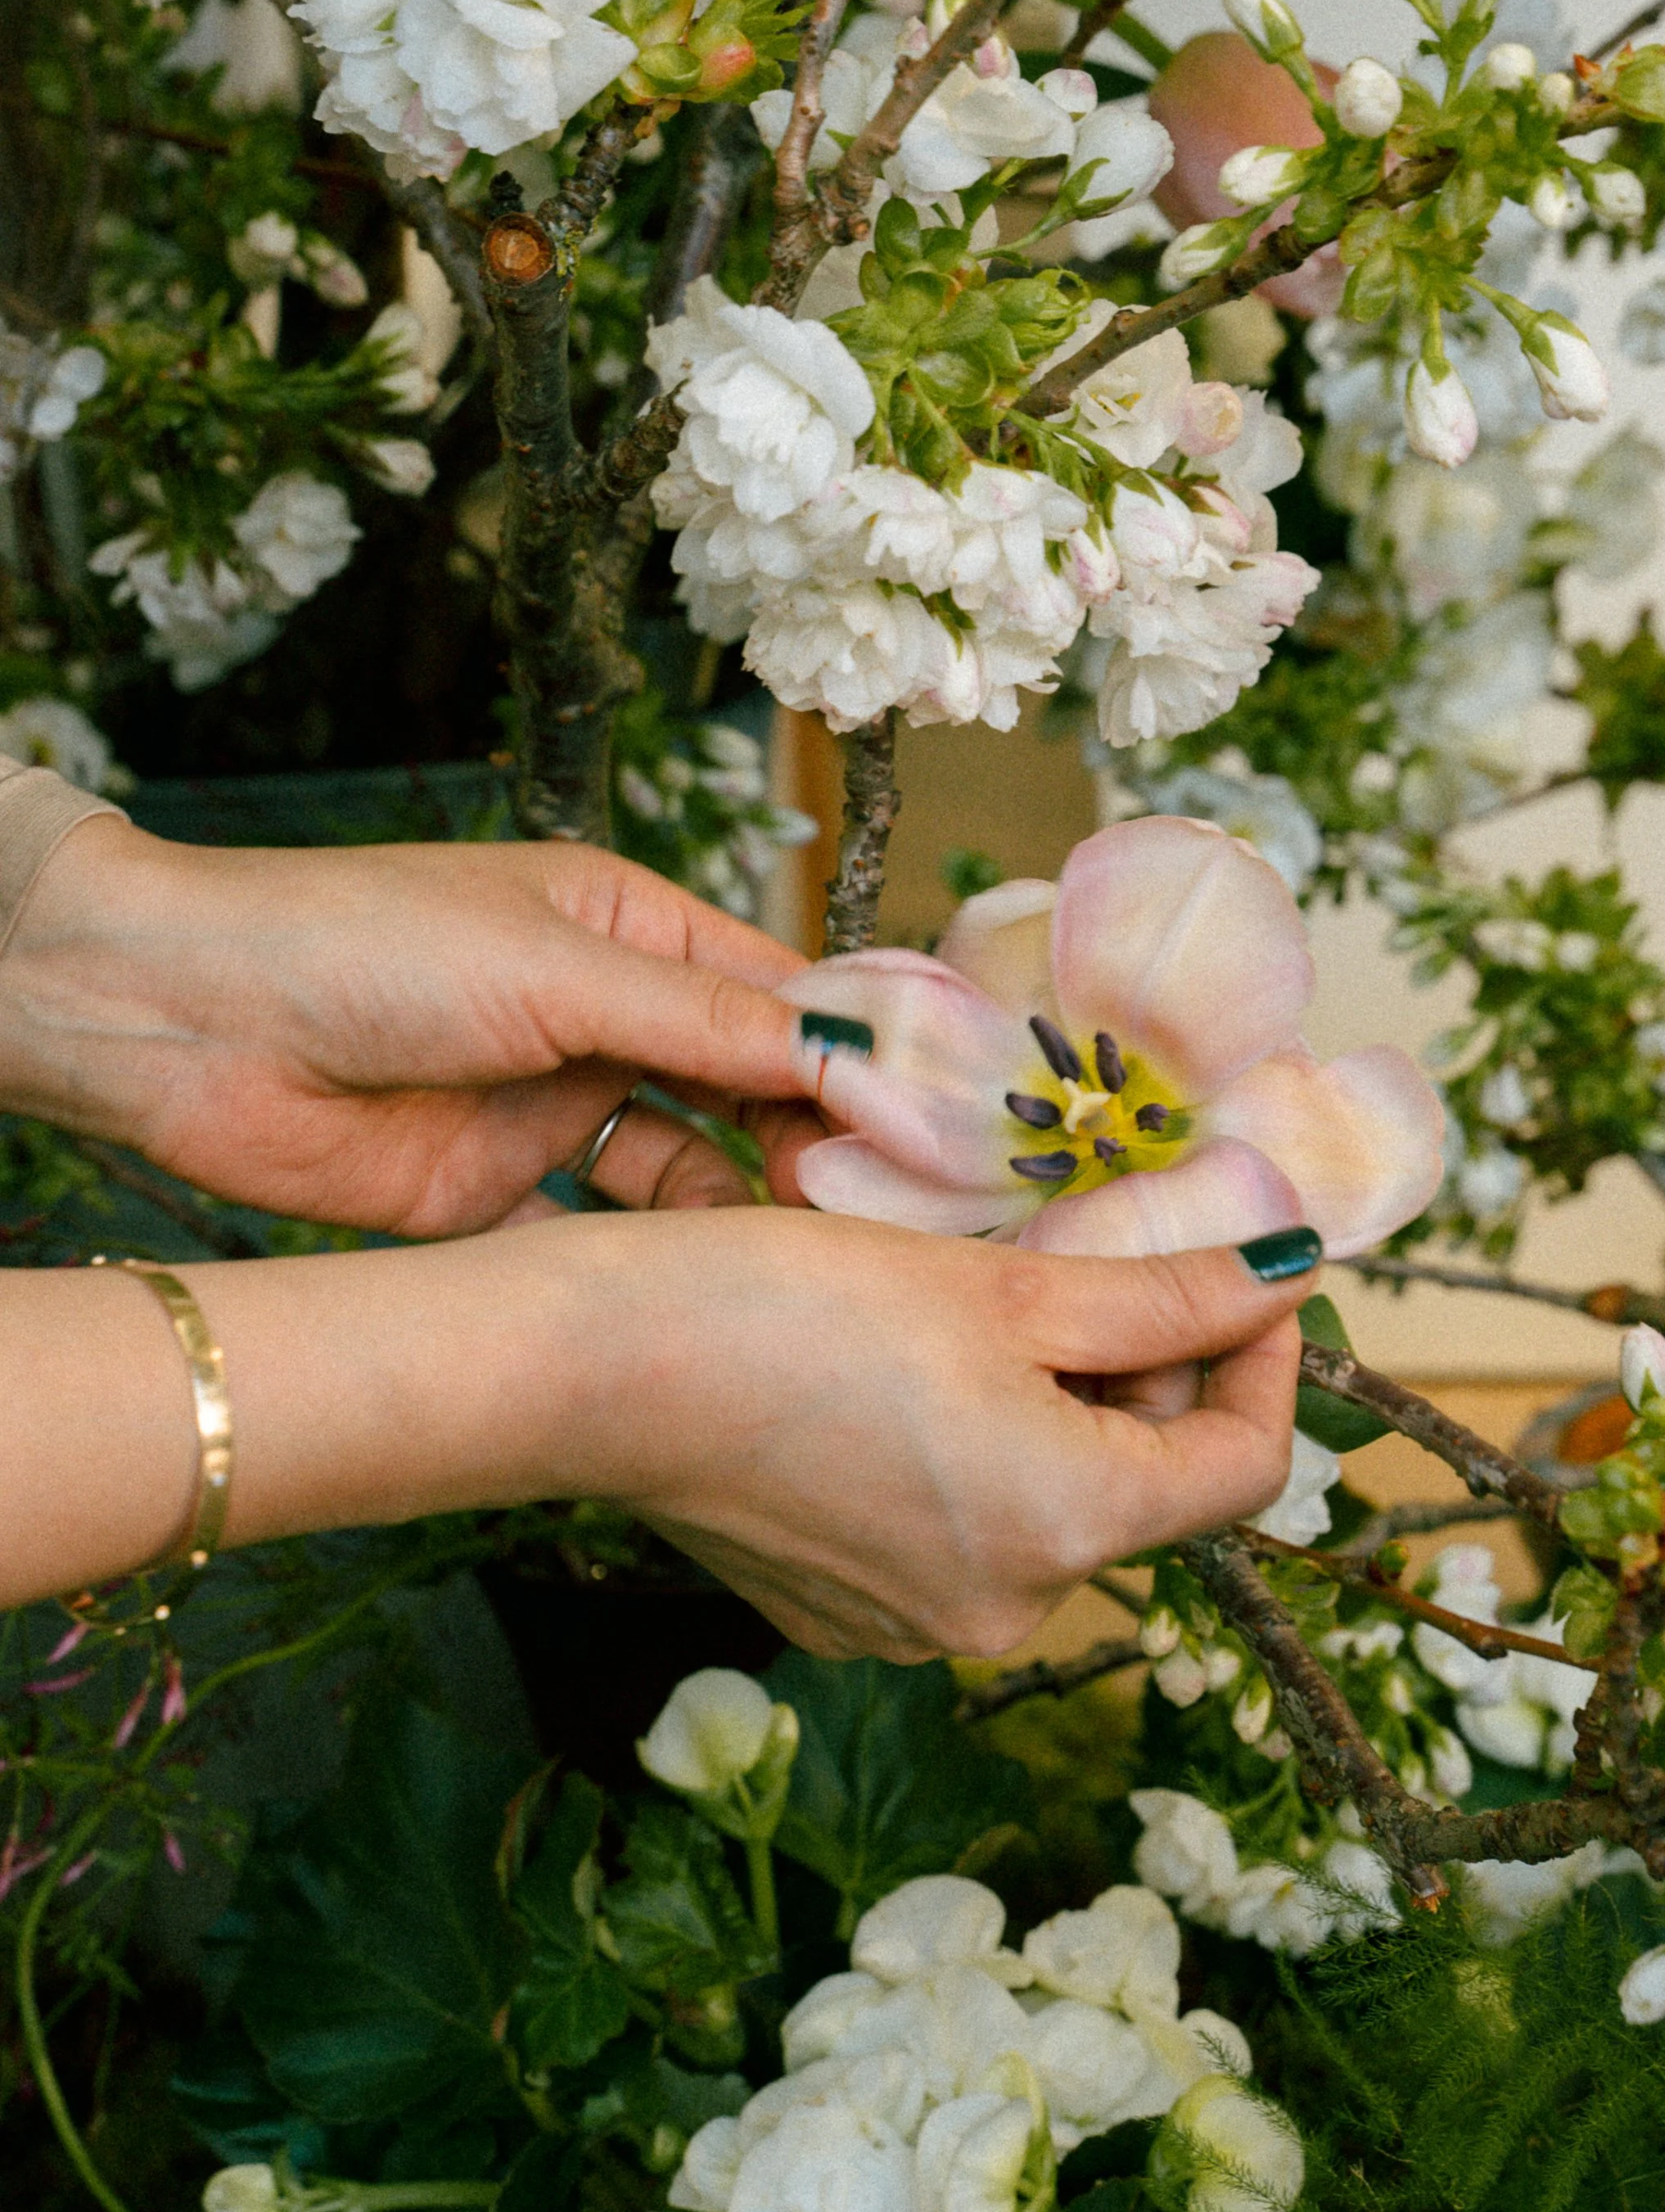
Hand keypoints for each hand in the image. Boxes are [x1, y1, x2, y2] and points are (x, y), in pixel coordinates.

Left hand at [0, 823, 826, 1234]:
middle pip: (747, 1087)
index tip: (934, 1116)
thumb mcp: (555, 966)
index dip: (855, 1052)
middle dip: (816, 1139)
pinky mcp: (501, 1196)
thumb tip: (851, 1051)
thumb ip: (703, 1021)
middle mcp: (603, 1016)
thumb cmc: (359, 943)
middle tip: (889, 1203)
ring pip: (691, 1167)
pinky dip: (662, 1258)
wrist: (183, 1025)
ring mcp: (554, 1107)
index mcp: (626, 928)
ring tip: (808, 1248)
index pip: (776, 992)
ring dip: (748, 1205)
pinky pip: (608, 1234)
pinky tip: (716, 1283)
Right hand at [554, 1208, 1310, 1658]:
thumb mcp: (1003, 1285)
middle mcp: (1007, 1609)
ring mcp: (919, 1628)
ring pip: (1048, 1507)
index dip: (1267, 1360)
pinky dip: (968, 1457)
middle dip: (1146, 1376)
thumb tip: (1286, 1275)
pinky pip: (958, 1535)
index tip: (1247, 1275)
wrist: (595, 1372)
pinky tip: (903, 1377)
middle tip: (1095, 1261)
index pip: (1244, 1464)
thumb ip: (1164, 1297)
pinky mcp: (846, 1619)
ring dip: (1054, 1411)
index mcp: (1068, 1529)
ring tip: (987, 1310)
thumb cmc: (791, 1308)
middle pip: (1143, 1488)